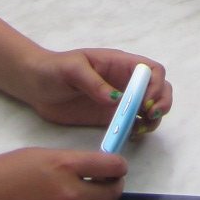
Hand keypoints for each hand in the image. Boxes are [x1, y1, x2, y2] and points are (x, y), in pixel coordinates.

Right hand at [0, 147, 126, 199]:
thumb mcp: (37, 155)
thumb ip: (67, 162)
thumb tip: (90, 169)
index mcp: (65, 165)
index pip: (112, 166)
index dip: (118, 166)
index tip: (115, 169)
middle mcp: (70, 194)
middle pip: (112, 193)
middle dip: (113, 188)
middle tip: (105, 186)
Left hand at [27, 48, 172, 131]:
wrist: (37, 86)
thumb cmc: (54, 69)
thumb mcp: (72, 69)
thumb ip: (94, 82)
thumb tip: (116, 98)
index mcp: (119, 64)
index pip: (151, 70)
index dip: (156, 85)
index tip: (146, 102)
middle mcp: (124, 81)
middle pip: (158, 88)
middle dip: (162, 102)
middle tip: (150, 117)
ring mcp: (119, 101)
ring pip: (150, 107)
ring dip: (153, 119)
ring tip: (139, 129)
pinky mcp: (109, 117)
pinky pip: (133, 123)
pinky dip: (138, 130)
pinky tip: (129, 135)